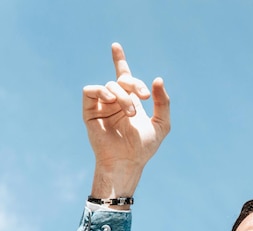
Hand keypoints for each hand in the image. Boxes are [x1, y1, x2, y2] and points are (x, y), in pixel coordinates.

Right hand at [83, 42, 170, 201]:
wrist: (127, 163)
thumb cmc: (144, 148)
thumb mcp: (161, 124)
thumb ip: (162, 102)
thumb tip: (158, 79)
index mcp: (130, 101)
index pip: (124, 77)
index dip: (119, 60)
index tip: (115, 46)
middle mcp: (115, 101)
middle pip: (123, 79)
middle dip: (135, 84)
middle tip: (144, 97)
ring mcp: (102, 105)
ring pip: (110, 85)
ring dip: (123, 96)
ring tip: (131, 113)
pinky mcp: (90, 111)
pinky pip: (90, 91)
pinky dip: (101, 90)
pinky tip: (111, 99)